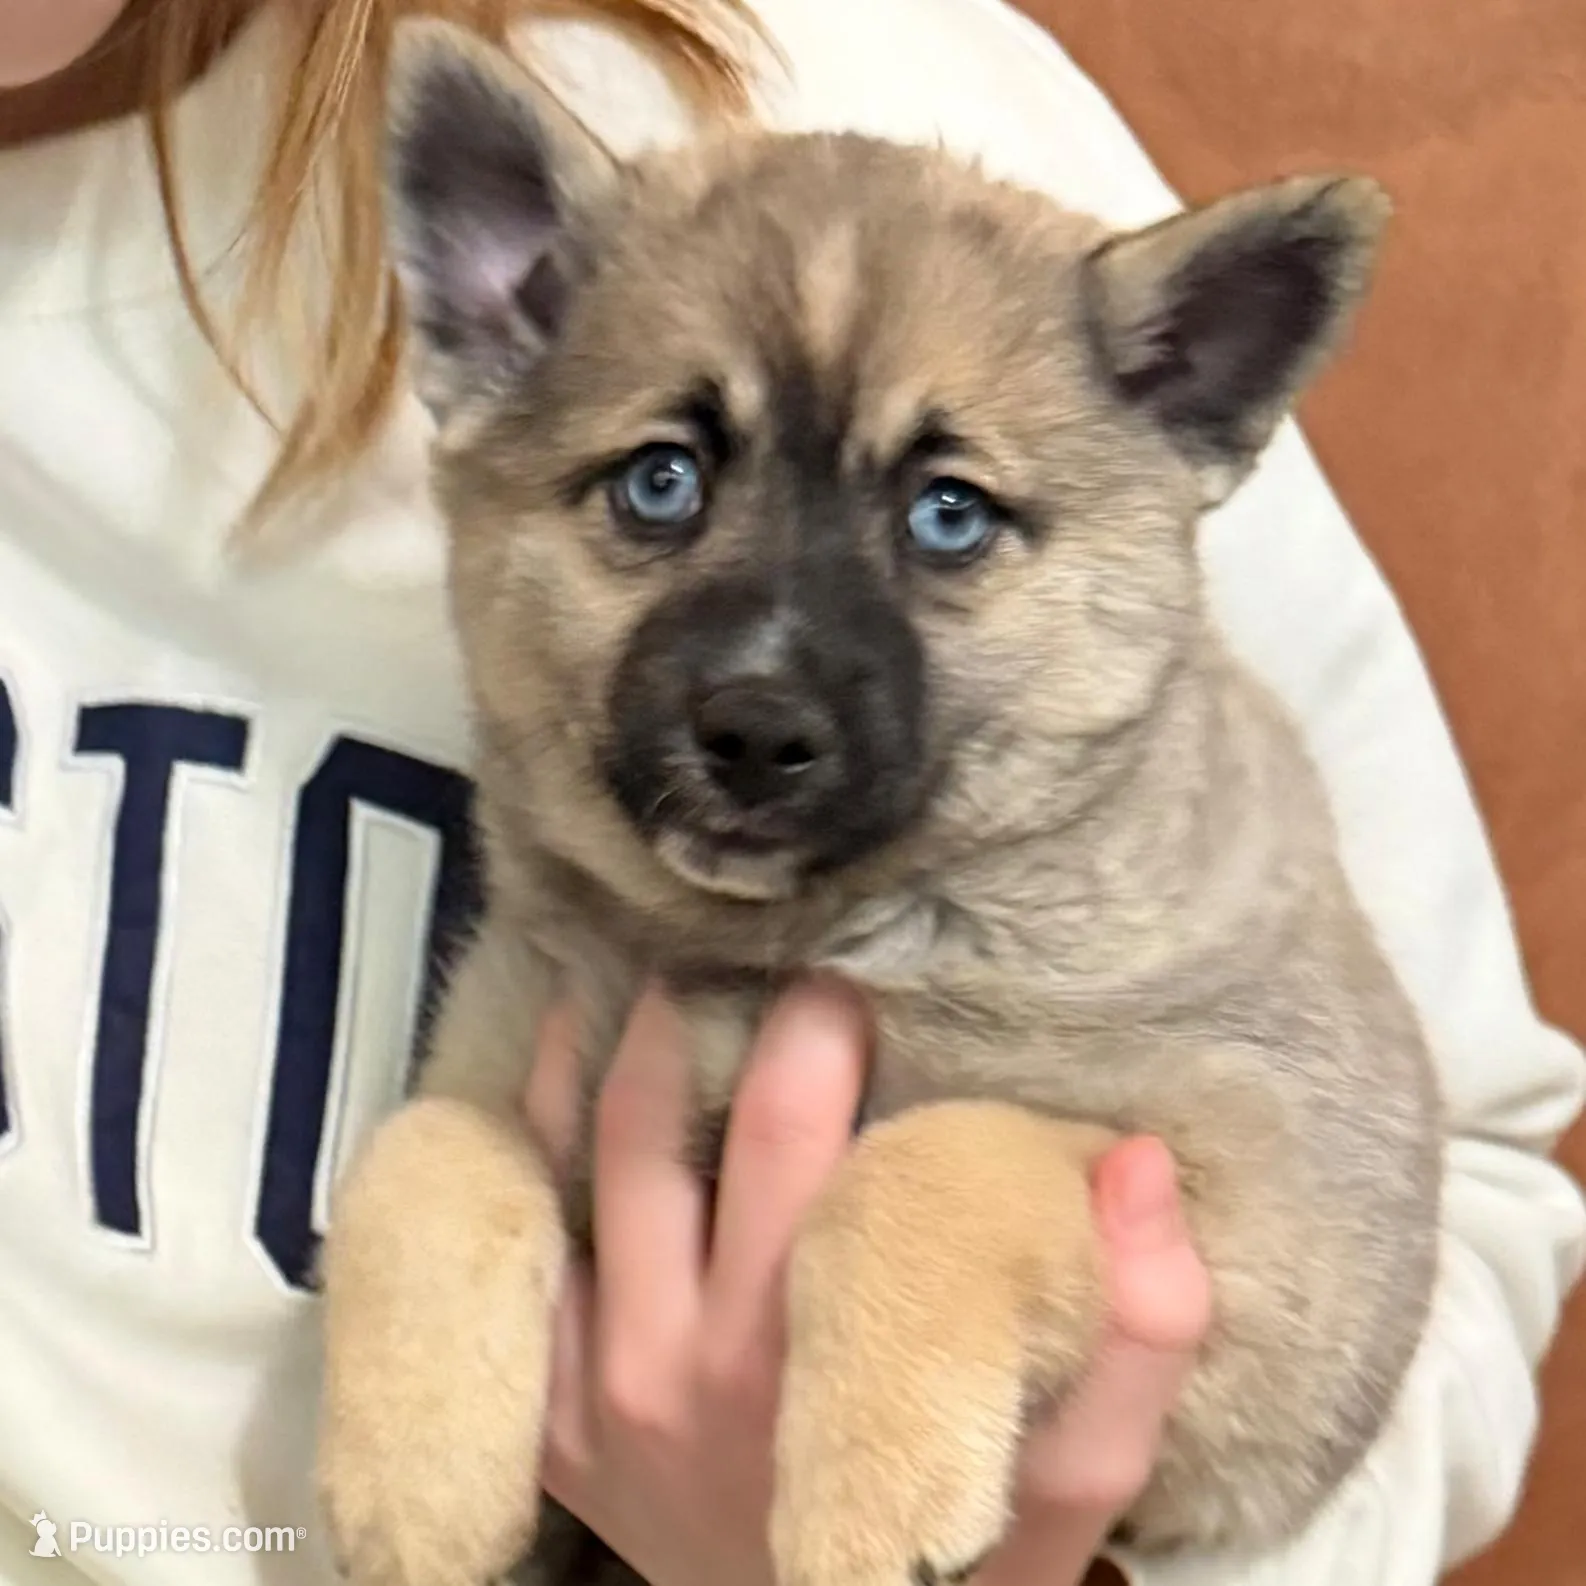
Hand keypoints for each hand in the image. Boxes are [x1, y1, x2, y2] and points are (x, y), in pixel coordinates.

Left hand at [522, 982, 1210, 1585]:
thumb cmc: (958, 1553)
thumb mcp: (1074, 1479)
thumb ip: (1136, 1332)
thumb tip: (1138, 1161)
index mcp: (807, 1348)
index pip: (801, 1135)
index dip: (823, 1025)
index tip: (853, 957)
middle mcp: (682, 1354)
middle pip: (674, 1124)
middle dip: (724, 1012)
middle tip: (761, 941)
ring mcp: (597, 1384)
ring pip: (579, 1158)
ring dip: (607, 1042)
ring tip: (646, 953)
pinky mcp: (548, 1410)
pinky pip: (507, 1242)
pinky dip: (525, 1133)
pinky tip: (563, 1050)